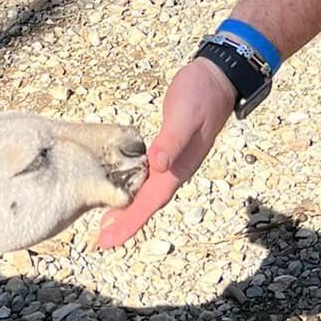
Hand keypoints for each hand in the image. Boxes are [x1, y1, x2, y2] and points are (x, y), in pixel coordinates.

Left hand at [96, 58, 236, 248]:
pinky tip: (122, 189)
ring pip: (147, 193)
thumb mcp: (185, 115)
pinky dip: (132, 188)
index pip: (150, 202)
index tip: (110, 239)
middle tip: (102, 241)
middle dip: (125, 223)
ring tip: (107, 224)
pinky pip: (147, 177)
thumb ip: (172, 140)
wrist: (218, 79)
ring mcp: (172, 161)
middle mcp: (175, 169)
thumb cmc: (201, 95)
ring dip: (128, 209)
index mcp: (178, 167)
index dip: (129, 221)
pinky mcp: (167, 150)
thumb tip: (159, 164)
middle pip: (146, 203)